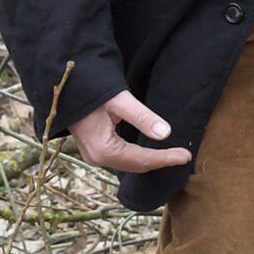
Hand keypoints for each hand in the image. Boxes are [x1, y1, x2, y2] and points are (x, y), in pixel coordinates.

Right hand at [70, 89, 190, 172]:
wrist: (67, 87)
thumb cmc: (92, 90)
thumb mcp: (119, 101)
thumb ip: (142, 117)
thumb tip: (166, 133)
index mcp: (104, 150)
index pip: (142, 160)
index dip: (165, 158)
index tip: (186, 156)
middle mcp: (97, 158)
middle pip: (136, 166)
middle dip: (160, 162)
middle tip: (184, 157)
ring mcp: (94, 156)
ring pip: (129, 164)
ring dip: (150, 161)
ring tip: (172, 156)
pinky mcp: (94, 150)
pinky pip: (121, 159)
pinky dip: (138, 158)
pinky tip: (151, 153)